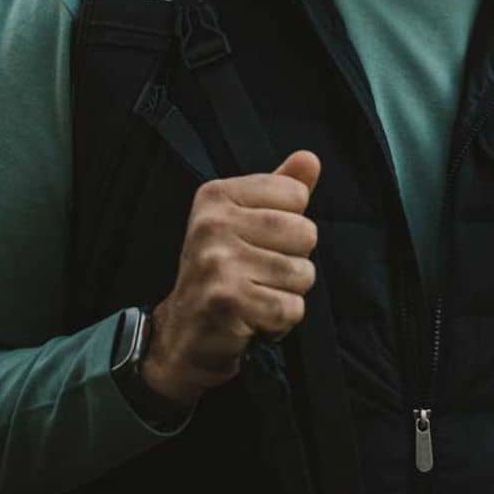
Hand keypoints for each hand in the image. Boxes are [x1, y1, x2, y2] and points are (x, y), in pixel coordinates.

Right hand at [142, 150, 320, 408]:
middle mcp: (213, 223)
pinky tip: (253, 319)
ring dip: (288, 294)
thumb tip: (311, 158)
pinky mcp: (228, 301)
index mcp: (216, 195)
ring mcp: (218, 262)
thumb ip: (280, 189)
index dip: (290, 225)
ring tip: (255, 296)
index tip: (258, 243)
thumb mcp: (245, 222)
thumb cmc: (222, 272)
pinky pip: (291, 308)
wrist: (183, 335)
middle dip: (294, 262)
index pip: (296, 195)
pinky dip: (281, 322)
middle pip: (305, 232)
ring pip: (302, 273)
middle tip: (257, 275)